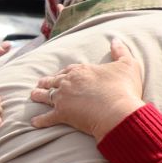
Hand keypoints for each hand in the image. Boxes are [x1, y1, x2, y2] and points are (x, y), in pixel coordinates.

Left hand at [29, 39, 144, 139]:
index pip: (69, 69)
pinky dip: (40, 120)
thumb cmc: (124, 88)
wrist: (117, 110)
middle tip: (40, 83)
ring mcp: (63, 98)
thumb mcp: (128, 65)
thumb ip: (121, 51)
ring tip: (33, 95)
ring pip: (46, 95)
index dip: (64, 72)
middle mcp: (69, 82)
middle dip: (47, 81)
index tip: (60, 74)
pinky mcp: (61, 114)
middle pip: (54, 80)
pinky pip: (47, 117)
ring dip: (38, 95)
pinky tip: (34, 122)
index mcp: (82, 70)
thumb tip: (116, 40)